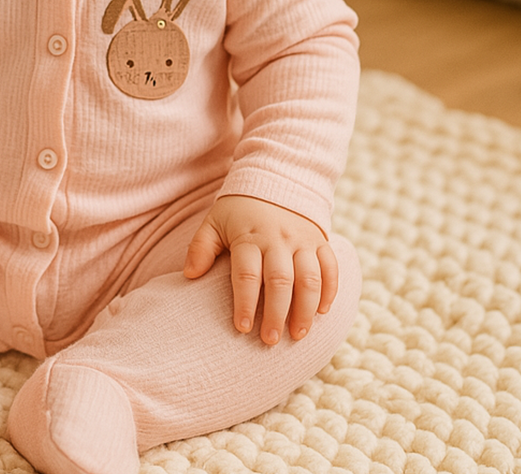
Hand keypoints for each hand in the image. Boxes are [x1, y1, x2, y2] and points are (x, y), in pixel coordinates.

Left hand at [183, 194, 337, 344]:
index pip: (247, 274)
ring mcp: (302, 240)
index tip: (242, 328)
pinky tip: (322, 312)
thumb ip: (201, 247)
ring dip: (305, 309)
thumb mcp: (214, 222)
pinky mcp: (320, 240)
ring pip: (309, 278)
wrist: (274, 179)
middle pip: (280, 280)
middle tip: (270, 340)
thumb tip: (189, 275)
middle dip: (276, 313)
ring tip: (298, 335)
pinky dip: (330, 290)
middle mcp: (278, 239)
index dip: (245, 303)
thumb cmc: (239, 210)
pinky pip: (330, 267)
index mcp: (249, 236)